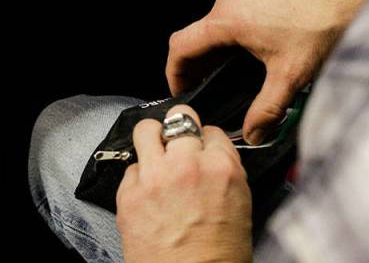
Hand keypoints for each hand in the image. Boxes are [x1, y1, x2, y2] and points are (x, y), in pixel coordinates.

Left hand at [117, 105, 251, 262]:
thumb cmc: (219, 257)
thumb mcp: (240, 206)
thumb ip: (223, 173)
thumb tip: (210, 159)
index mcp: (222, 168)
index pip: (212, 130)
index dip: (206, 140)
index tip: (202, 148)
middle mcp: (187, 164)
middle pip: (179, 118)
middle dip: (179, 130)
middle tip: (177, 144)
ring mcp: (155, 175)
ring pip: (146, 129)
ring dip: (152, 139)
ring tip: (155, 153)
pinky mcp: (128, 192)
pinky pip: (130, 167)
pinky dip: (138, 176)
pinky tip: (146, 191)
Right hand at [167, 0, 368, 144]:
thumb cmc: (322, 24)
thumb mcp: (291, 76)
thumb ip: (267, 110)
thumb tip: (252, 135)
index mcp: (226, 19)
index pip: (181, 46)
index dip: (175, 74)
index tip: (181, 94)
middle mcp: (229, 1)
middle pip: (196, 37)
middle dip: (196, 67)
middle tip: (205, 94)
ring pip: (215, 27)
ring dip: (215, 53)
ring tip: (228, 81)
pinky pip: (233, 18)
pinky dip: (231, 41)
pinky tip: (253, 59)